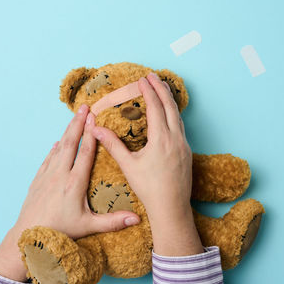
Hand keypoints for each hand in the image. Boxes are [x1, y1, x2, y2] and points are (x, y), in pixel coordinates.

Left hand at [0, 104, 139, 281]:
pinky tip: (57, 143)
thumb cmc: (60, 231)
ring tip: (74, 118)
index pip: (85, 152)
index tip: (95, 117)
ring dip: (67, 131)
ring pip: (58, 148)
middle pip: (70, 143)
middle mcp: (60, 174)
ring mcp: (47, 175)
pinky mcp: (38, 180)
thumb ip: (113, 221)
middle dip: (78, 123)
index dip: (91, 134)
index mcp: (75, 182)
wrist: (28, 235)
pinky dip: (54, 149)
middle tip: (84, 107)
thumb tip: (137, 219)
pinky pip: (48, 159)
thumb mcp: (88, 226)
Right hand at [91, 73, 203, 255]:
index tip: (142, 79)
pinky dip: (174, 114)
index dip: (148, 91)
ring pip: (178, 116)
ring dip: (169, 100)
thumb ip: (113, 145)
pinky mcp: (187, 152)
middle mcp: (176, 139)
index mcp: (161, 139)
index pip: (155, 107)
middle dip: (161, 89)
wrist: (172, 208)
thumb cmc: (149, 189)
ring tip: (162, 89)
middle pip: (170, 106)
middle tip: (153, 76)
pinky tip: (170, 115)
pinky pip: (181, 126)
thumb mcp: (128, 166)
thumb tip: (95, 130)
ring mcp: (184, 145)